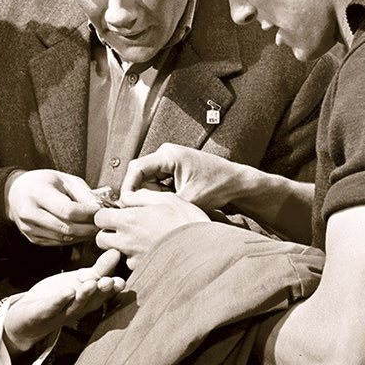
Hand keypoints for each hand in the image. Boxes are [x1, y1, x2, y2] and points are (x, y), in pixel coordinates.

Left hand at [3, 250, 126, 354]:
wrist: (28, 319)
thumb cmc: (58, 297)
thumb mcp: (80, 280)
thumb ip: (100, 268)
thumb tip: (117, 251)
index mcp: (89, 301)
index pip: (103, 295)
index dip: (113, 289)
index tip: (122, 282)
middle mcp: (78, 309)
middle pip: (92, 301)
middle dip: (102, 292)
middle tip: (110, 282)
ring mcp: (60, 313)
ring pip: (74, 305)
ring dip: (84, 296)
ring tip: (91, 284)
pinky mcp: (41, 314)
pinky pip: (51, 308)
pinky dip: (59, 300)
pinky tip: (67, 291)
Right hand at [4, 168, 101, 246]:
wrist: (17, 192)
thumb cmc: (43, 182)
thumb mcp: (64, 179)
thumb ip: (83, 193)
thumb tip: (100, 208)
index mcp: (37, 193)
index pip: (67, 210)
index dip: (87, 214)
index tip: (100, 211)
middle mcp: (29, 212)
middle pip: (66, 228)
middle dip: (89, 228)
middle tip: (102, 223)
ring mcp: (29, 228)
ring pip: (64, 239)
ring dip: (83, 236)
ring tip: (94, 227)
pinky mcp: (32, 238)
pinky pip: (58, 243)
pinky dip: (73, 239)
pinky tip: (82, 231)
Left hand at [94, 190, 209, 262]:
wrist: (204, 249)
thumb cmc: (187, 221)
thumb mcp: (166, 198)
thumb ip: (141, 196)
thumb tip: (126, 197)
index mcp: (130, 220)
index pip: (99, 218)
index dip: (106, 215)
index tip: (116, 214)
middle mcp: (127, 241)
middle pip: (101, 239)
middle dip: (107, 234)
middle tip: (123, 229)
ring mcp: (134, 258)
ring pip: (115, 254)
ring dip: (121, 248)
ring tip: (140, 241)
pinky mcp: (143, 271)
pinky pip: (131, 265)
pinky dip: (136, 259)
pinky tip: (151, 252)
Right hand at [121, 144, 248, 211]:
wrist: (238, 184)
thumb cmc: (218, 187)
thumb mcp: (187, 200)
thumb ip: (160, 205)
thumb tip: (137, 211)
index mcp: (168, 155)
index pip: (136, 169)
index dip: (128, 188)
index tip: (127, 205)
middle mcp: (167, 153)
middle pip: (140, 175)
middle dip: (142, 194)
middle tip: (148, 211)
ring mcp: (171, 160)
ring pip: (149, 181)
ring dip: (153, 196)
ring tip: (168, 206)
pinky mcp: (175, 168)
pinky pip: (158, 182)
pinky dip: (161, 194)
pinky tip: (173, 203)